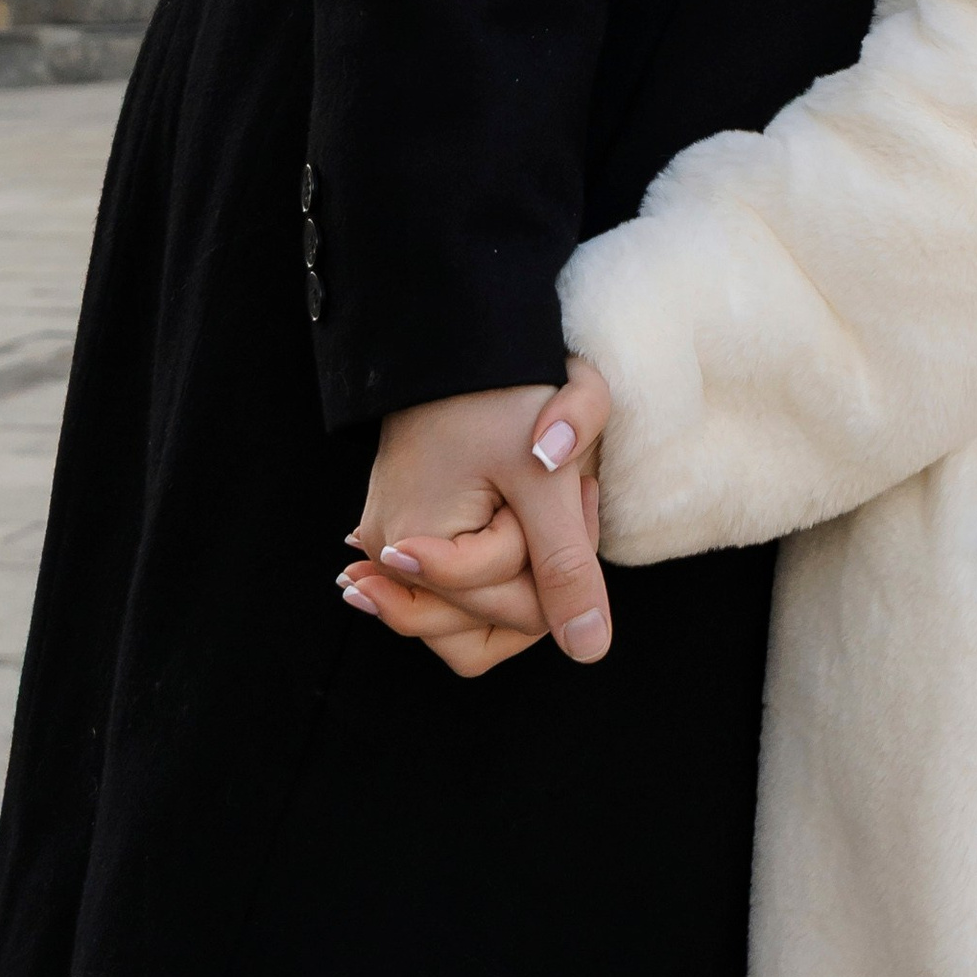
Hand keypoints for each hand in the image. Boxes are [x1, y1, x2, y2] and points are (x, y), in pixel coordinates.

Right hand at [337, 361, 610, 680]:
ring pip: (470, 613)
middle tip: (560, 487)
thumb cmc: (501, 390)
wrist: (458, 326)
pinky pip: (454, 584)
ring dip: (518, 564)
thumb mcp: (545, 477)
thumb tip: (588, 650)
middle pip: (487, 623)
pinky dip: (496, 556)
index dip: (560, 554)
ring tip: (536, 494)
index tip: (563, 479)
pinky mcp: (399, 530)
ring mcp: (389, 544)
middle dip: (538, 564)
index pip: (515, 613)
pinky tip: (517, 506)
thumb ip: (566, 565)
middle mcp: (388, 556)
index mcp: (414, 547)